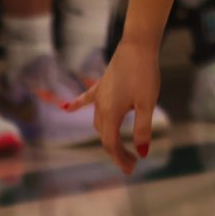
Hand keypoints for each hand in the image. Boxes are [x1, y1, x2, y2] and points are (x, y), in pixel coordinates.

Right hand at [64, 39, 158, 174]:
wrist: (138, 46)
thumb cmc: (145, 73)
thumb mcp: (148, 103)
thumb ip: (143, 128)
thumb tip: (142, 152)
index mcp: (111, 113)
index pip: (111, 144)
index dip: (120, 158)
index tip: (132, 169)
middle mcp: (100, 106)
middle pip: (104, 136)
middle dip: (116, 151)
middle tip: (131, 161)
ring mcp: (99, 94)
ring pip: (98, 122)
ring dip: (106, 136)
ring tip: (118, 148)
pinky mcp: (102, 84)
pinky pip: (86, 99)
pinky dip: (77, 105)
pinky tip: (66, 108)